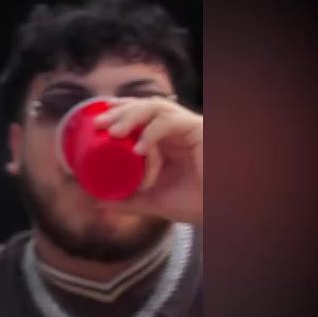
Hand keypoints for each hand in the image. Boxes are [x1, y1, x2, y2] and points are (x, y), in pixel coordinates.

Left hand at [95, 97, 202, 223]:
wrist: (220, 209)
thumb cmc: (195, 203)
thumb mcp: (153, 201)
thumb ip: (128, 200)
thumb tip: (98, 203)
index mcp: (166, 140)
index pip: (141, 113)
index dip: (120, 110)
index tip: (97, 119)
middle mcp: (176, 129)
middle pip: (145, 106)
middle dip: (120, 111)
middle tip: (98, 123)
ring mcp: (188, 127)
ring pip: (156, 108)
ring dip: (131, 116)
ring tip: (113, 132)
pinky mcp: (199, 130)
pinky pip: (171, 123)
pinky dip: (151, 133)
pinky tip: (138, 149)